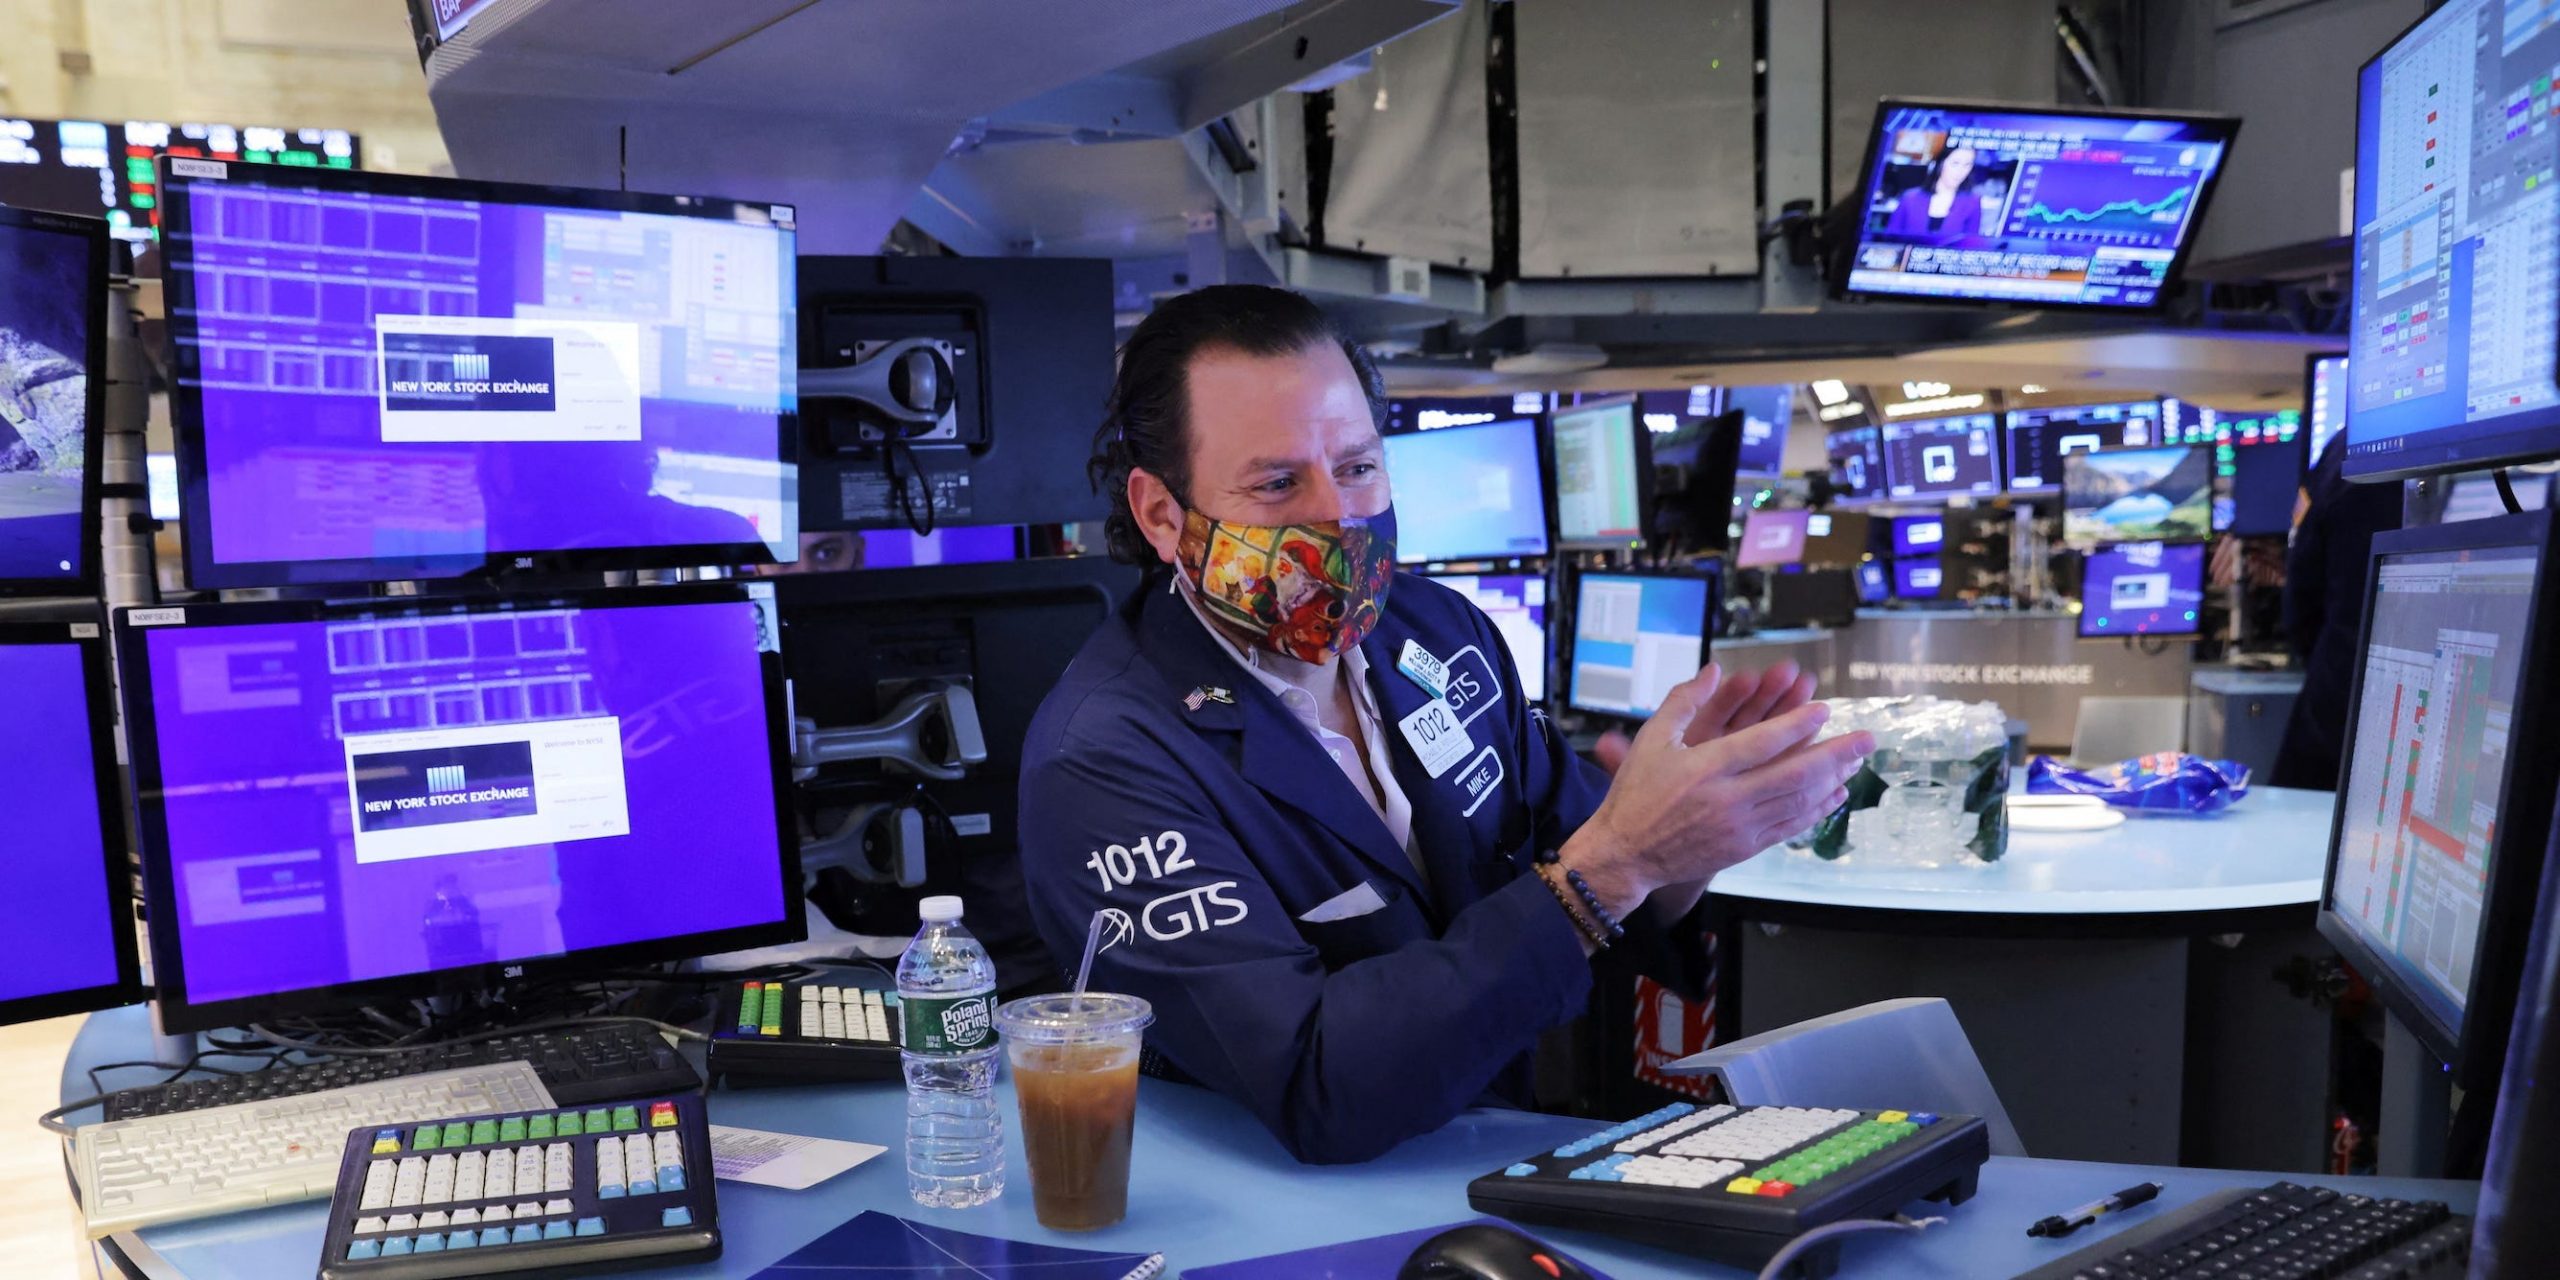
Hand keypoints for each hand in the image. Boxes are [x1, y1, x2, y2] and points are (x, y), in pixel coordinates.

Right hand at [1560, 664, 1874, 917]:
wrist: (1626, 854)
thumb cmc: (1636, 795)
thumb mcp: (1652, 739)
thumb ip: (1684, 701)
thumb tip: (1713, 671)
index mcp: (1705, 767)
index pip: (1763, 742)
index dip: (1798, 724)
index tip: (1823, 710)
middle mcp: (1728, 797)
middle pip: (1794, 773)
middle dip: (1836, 754)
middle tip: (1866, 738)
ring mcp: (1740, 826)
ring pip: (1798, 800)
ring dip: (1833, 779)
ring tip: (1857, 762)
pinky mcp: (1744, 847)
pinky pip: (1790, 826)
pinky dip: (1816, 810)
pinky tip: (1834, 795)